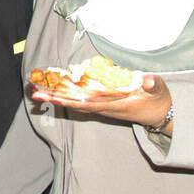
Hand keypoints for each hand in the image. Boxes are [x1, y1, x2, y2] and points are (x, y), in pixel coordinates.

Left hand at [31, 74, 172, 130]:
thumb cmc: (157, 100)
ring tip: (37, 91)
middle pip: (74, 103)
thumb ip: (153, 85)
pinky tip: (54, 89)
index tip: (54, 97)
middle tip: (34, 94)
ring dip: (56, 97)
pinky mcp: (100, 103)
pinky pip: (79, 99)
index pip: (87, 103)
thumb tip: (148, 80)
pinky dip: (66, 94)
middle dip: (55, 99)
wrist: (159, 113)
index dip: (70, 100)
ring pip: (74, 102)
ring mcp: (100, 106)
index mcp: (112, 104)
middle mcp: (102, 107)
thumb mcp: (158, 91)